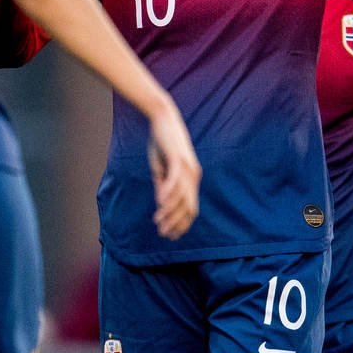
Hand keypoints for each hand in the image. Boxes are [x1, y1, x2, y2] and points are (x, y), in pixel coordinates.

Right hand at [145, 104, 199, 239]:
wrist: (163, 118)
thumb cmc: (161, 142)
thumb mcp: (160, 167)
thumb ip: (162, 184)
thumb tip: (162, 202)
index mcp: (191, 178)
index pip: (191, 208)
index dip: (182, 223)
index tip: (170, 235)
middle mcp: (193, 175)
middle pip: (189, 207)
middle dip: (177, 223)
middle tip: (164, 234)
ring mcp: (187, 168)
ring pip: (181, 198)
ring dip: (170, 213)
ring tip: (158, 223)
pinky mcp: (179, 160)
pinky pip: (175, 182)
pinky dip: (168, 195)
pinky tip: (159, 205)